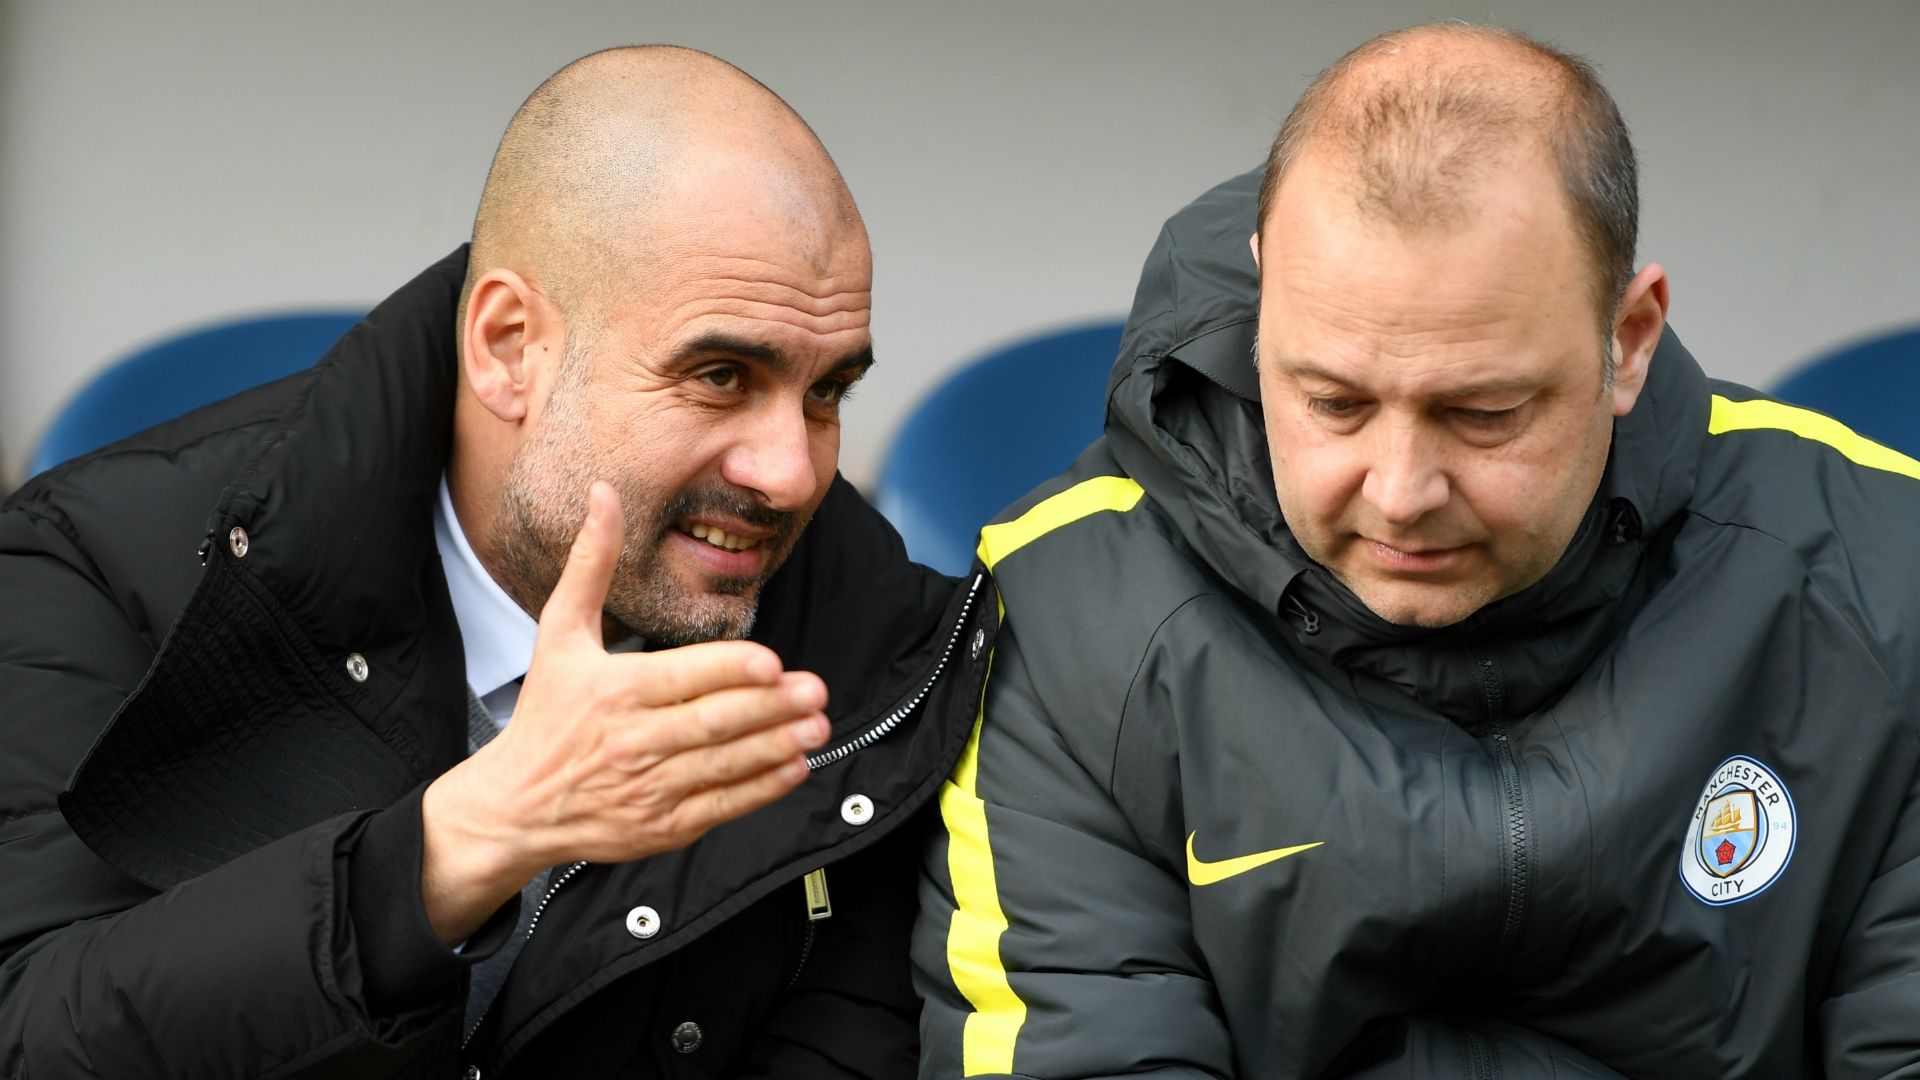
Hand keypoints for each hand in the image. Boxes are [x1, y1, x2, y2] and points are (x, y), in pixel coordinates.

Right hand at [419, 481, 827, 942]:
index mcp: (611, 691)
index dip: (730, 671)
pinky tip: (794, 766)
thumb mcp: (559, 632)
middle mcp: (631, 741)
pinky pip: (721, 806)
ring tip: (818, 725)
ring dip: (776, 746)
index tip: (773, 662)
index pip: (682, 678)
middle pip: (712, 723)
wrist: (516, 805)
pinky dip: (761, 789)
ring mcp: (647, 789)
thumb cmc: (546, 712)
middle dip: (770, 708)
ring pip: (723, 765)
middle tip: (816, 690)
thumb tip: (604, 492)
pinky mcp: (661, 828)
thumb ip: (591, 563)